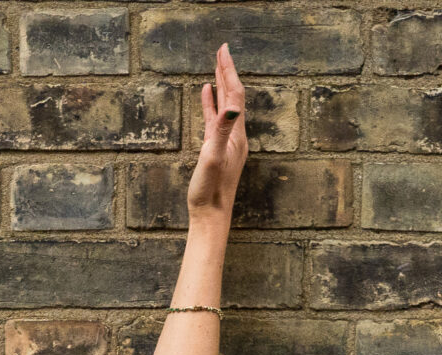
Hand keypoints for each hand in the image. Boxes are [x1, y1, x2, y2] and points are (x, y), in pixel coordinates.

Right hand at [185, 44, 247, 223]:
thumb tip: (230, 107)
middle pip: (233, 96)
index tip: (223, 50)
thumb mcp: (212, 158)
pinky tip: (206, 94)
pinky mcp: (217, 149)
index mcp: (235, 134)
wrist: (210, 216)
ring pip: (225, 105)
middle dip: (226, 72)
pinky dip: (211, 104)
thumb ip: (221, 132)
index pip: (235, 95)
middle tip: (221, 50)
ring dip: (221, 85)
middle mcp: (235, 135)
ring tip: (215, 67)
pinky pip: (215, 119)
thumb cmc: (209, 191)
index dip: (229, 71)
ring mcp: (227, 142)